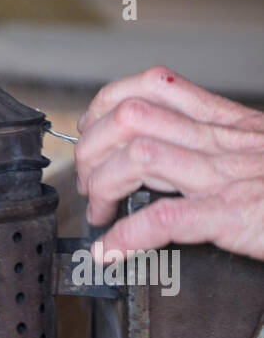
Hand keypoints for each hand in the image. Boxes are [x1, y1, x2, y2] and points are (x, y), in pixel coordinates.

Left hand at [74, 66, 263, 259]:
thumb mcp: (258, 150)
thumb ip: (218, 146)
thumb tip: (166, 160)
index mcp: (227, 122)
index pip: (150, 87)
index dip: (106, 106)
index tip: (92, 133)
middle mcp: (222, 141)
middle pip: (130, 117)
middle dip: (91, 148)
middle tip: (90, 184)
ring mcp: (226, 176)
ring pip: (138, 155)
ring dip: (102, 185)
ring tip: (99, 212)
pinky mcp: (234, 215)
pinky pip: (166, 218)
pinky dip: (128, 236)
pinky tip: (112, 251)